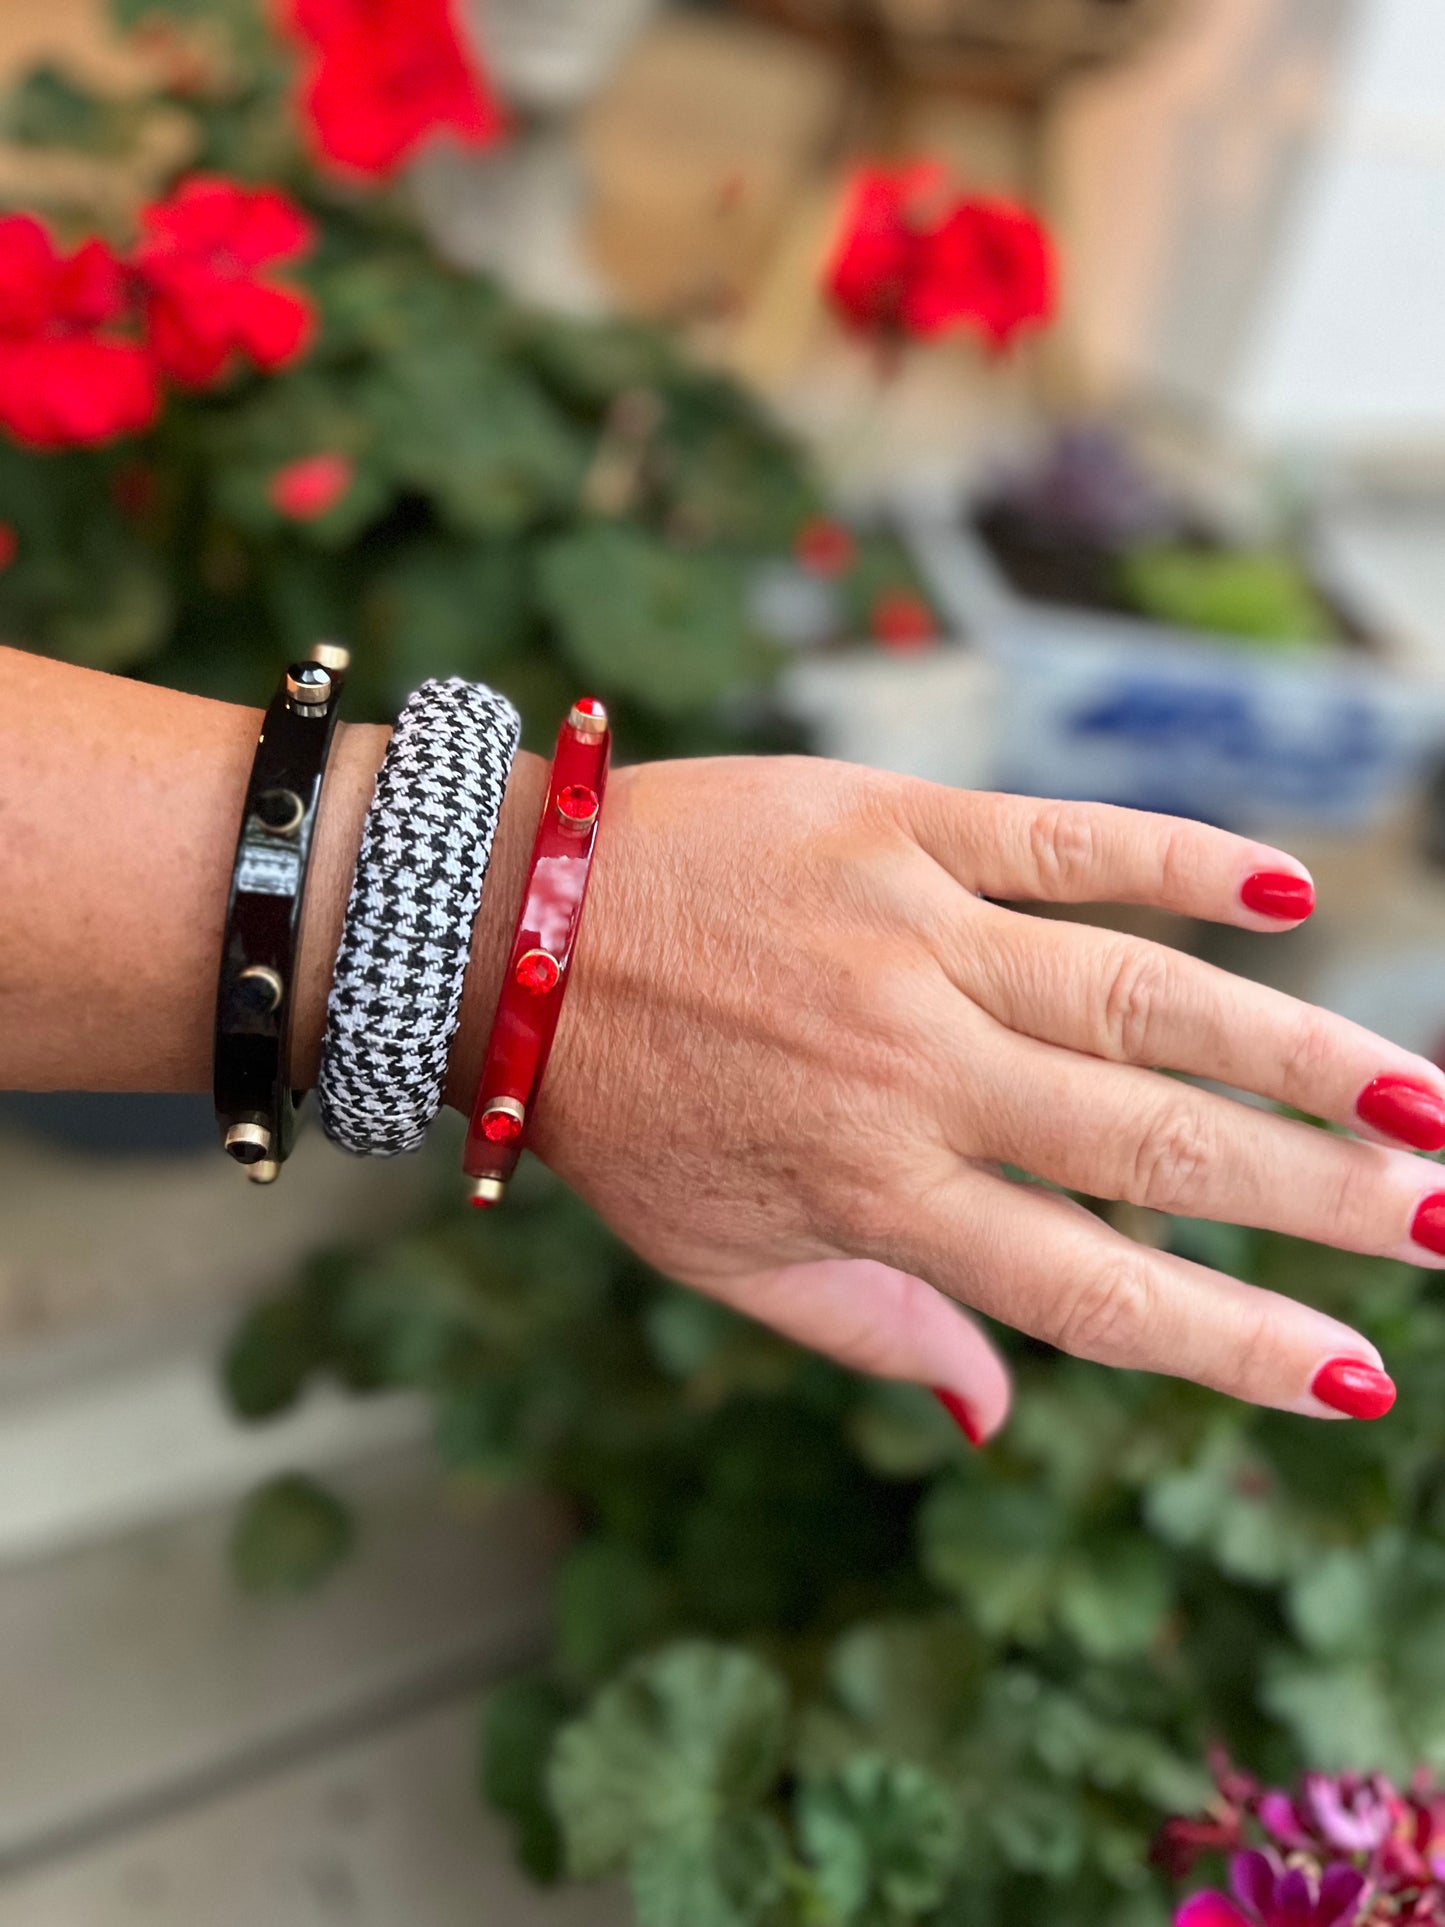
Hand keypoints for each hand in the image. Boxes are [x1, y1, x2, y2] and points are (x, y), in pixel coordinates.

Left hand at [532, 757, 1444, 1439]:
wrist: (502, 933)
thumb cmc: (617, 1108)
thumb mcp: (719, 1258)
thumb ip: (871, 1331)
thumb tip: (996, 1417)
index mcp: (870, 1195)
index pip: (1091, 1293)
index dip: (1236, 1346)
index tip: (1362, 1378)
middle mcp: (909, 1075)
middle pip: (1154, 1147)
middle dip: (1322, 1200)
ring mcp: (907, 941)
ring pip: (1139, 997)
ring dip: (1296, 1053)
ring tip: (1421, 1104)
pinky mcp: (889, 828)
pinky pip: (1057, 840)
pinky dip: (1175, 859)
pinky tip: (1284, 893)